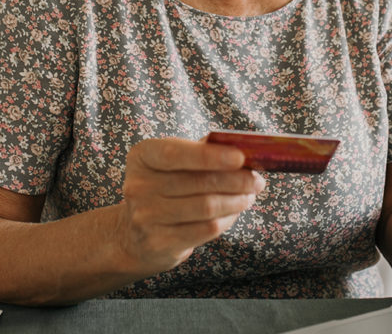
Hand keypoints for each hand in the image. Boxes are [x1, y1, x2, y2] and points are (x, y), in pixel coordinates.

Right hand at [116, 137, 264, 275]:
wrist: (135, 235)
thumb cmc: (166, 188)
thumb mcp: (175, 163)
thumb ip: (204, 152)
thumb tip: (246, 149)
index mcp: (143, 156)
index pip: (176, 153)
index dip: (211, 156)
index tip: (241, 158)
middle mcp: (139, 185)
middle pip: (200, 182)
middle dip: (237, 181)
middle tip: (257, 181)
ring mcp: (146, 216)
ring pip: (207, 207)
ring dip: (236, 201)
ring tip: (249, 196)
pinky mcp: (158, 242)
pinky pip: (206, 229)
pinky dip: (227, 219)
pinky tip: (234, 212)